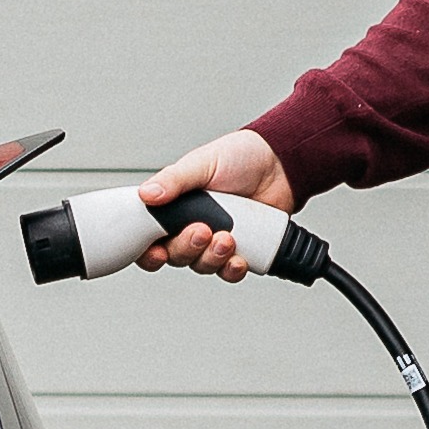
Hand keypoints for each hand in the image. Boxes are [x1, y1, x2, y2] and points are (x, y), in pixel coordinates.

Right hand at [137, 130, 299, 280]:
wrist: (280, 164)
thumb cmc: (239, 157)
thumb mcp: (200, 163)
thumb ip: (173, 180)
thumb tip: (147, 194)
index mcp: (174, 206)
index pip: (149, 237)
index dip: (148, 251)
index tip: (157, 252)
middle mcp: (190, 226)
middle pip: (175, 255)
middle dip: (187, 249)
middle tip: (202, 231)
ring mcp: (214, 240)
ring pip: (201, 265)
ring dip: (212, 258)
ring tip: (227, 238)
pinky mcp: (239, 250)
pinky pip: (228, 271)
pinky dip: (231, 269)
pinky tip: (238, 257)